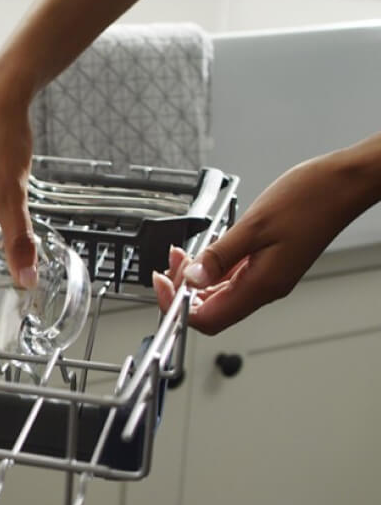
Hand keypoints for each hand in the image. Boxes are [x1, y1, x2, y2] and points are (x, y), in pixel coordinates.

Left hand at [153, 135, 380, 333]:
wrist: (343, 184)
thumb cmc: (309, 199)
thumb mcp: (253, 225)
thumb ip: (219, 256)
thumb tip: (191, 280)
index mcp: (262, 286)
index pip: (208, 319)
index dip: (179, 307)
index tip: (162, 285)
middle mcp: (264, 288)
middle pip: (210, 310)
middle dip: (182, 291)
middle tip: (168, 266)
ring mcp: (266, 278)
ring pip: (219, 293)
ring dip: (194, 278)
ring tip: (180, 255)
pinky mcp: (268, 265)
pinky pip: (231, 277)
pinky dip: (210, 268)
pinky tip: (202, 250)